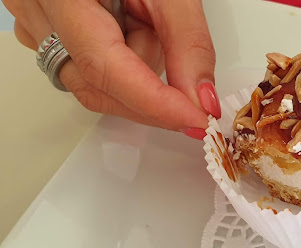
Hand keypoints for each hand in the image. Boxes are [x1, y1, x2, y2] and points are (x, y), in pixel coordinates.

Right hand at [4, 0, 219, 138]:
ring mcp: (35, 24)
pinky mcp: (46, 33)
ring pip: (94, 83)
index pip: (103, 66)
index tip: (193, 118)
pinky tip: (130, 29)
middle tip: (192, 93)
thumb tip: (200, 99)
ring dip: (136, 69)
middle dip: (151, 92)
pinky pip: (87, 70)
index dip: (153, 102)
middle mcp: (35, 9)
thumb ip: (188, 43)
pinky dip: (123, 62)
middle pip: (96, 86)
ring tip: (148, 25)